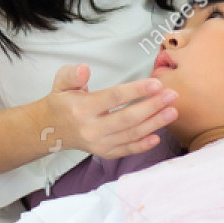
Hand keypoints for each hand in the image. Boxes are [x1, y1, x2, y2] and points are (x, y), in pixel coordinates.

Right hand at [38, 64, 177, 158]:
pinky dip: (143, 145)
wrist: (51, 129)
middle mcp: (91, 129)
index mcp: (82, 109)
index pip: (114, 98)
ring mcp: (99, 144)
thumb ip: (72, 75)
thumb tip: (84, 69)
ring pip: (131, 135)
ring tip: (172, 112)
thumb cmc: (61, 102)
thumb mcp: (61, 83)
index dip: (136, 91)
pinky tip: (158, 136)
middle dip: (152, 106)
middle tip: (172, 95)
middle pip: (127, 118)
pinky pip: (127, 150)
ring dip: (154, 124)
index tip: (156, 83)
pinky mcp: (104, 153)